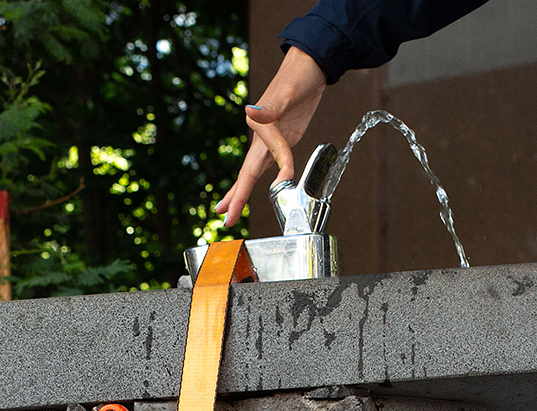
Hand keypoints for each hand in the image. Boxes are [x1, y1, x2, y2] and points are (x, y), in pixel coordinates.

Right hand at [216, 46, 326, 227]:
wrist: (310, 65)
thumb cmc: (300, 75)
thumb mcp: (289, 90)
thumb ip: (271, 106)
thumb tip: (251, 112)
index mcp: (259, 122)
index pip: (269, 152)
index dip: (280, 166)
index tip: (287, 178)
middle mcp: (259, 133)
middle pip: (247, 171)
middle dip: (236, 196)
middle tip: (225, 218)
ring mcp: (268, 139)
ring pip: (252, 171)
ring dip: (240, 192)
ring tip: (226, 210)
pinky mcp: (280, 140)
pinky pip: (268, 165)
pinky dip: (260, 180)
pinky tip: (251, 190)